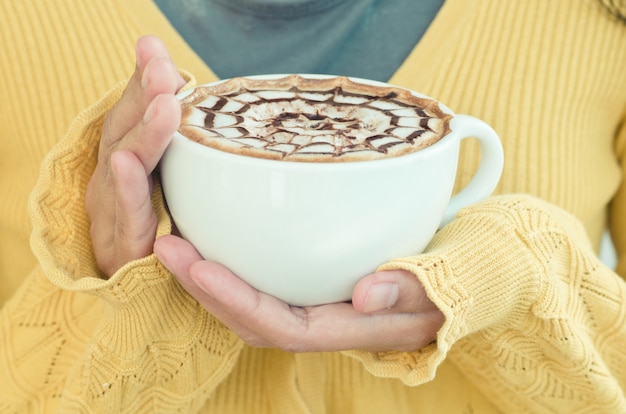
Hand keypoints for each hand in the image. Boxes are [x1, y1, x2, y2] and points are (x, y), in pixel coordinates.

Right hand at [86, 35, 185, 276]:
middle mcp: (113, 180)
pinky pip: (125, 215)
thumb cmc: (164, 230)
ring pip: (121, 165)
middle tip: (163, 66)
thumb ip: (185, 147)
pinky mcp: (122, 246)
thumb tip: (209, 106)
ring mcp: (112, 211)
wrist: (144, 294)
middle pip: (124, 130)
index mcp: (128, 161)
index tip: (152, 47)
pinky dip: (127, 188)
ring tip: (164, 103)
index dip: (141, 81)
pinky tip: (128, 162)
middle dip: (144, 95)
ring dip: (143, 133)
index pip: (132, 112)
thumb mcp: (176, 183)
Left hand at [154, 235, 444, 352]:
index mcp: (349, 326)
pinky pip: (264, 282)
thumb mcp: (445, 283)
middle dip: (204, 288)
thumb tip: (368, 293)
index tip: (196, 264)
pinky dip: (234, 264)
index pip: (280, 325)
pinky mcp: (313, 286)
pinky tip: (215, 235)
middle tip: (167, 246)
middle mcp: (325, 322)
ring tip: (175, 241)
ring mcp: (316, 305)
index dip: (235, 299)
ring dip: (209, 277)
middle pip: (251, 317)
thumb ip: (410, 289)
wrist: (465, 279)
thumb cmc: (457, 279)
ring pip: (250, 303)